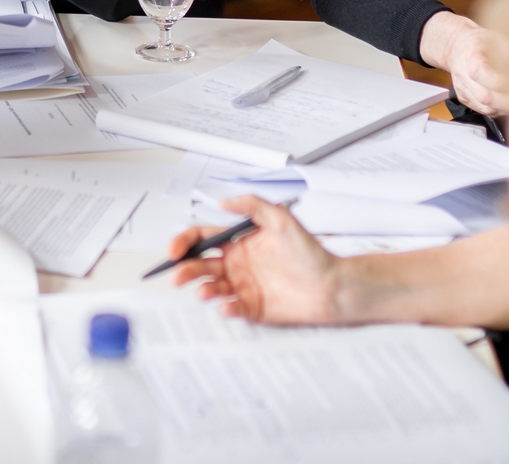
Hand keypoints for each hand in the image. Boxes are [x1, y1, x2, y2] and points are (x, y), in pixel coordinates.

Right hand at [169, 197, 345, 323]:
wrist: (331, 286)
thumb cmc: (310, 254)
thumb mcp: (282, 219)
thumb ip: (252, 205)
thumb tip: (223, 200)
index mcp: (239, 242)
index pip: (203, 239)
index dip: (185, 242)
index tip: (176, 250)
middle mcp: (237, 264)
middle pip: (200, 264)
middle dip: (185, 269)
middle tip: (179, 273)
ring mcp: (242, 286)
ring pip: (211, 287)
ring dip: (202, 289)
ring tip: (205, 291)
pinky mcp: (251, 307)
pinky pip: (231, 308)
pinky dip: (225, 308)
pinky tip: (227, 306)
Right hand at [419, 11, 508, 115]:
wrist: (457, 46)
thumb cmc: (480, 42)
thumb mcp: (499, 38)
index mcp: (471, 57)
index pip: (483, 74)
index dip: (504, 82)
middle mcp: (463, 75)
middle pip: (484, 96)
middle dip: (508, 101)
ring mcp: (462, 89)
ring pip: (484, 108)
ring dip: (505, 108)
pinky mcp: (464, 99)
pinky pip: (482, 110)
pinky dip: (498, 110)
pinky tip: (508, 103)